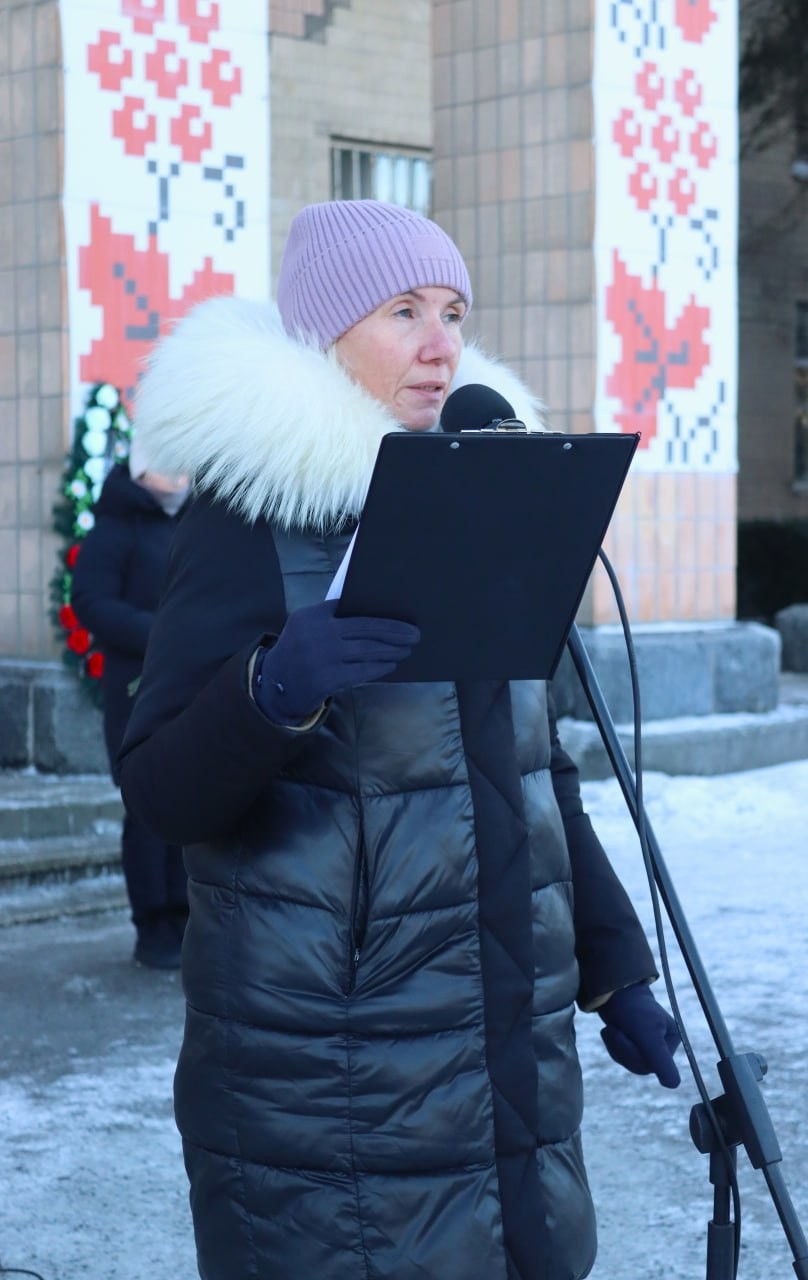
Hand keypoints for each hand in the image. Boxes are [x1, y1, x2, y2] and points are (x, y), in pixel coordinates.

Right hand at [253, 598, 419, 721]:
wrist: (274, 686)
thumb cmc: (300, 652)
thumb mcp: (306, 628)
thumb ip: (332, 619)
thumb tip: (378, 618)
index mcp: (311, 615)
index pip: (349, 605)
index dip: (377, 609)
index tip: (398, 609)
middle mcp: (316, 633)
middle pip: (364, 628)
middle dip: (393, 630)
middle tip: (414, 633)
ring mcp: (321, 657)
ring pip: (366, 650)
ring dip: (391, 649)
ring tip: (407, 648)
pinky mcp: (326, 679)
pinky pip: (361, 671)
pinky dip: (379, 667)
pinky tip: (391, 664)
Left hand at [598, 982, 681, 1087]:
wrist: (612, 991)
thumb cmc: (632, 1008)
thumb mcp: (647, 1034)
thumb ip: (660, 1059)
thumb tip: (673, 1085)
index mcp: (673, 1040)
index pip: (655, 1065)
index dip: (636, 1053)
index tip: (628, 1032)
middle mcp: (663, 1045)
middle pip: (641, 1066)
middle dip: (623, 1049)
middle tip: (616, 1030)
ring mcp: (648, 1045)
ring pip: (629, 1062)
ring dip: (616, 1046)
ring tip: (614, 1028)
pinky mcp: (633, 1043)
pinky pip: (621, 1057)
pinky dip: (612, 1045)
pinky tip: (611, 1031)